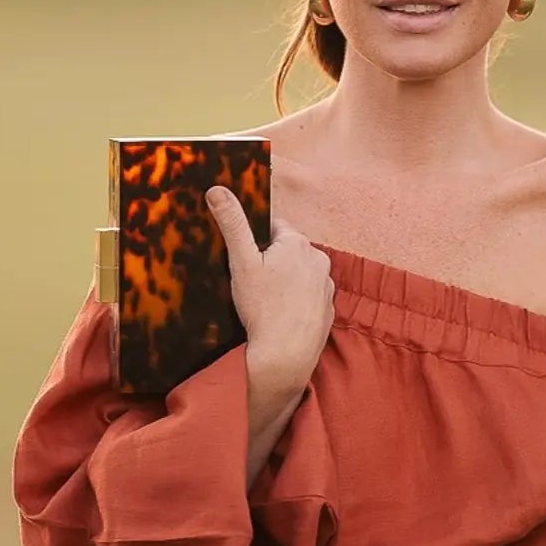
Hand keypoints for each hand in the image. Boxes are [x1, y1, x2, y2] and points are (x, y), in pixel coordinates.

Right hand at [204, 187, 334, 382]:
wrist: (284, 356)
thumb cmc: (262, 307)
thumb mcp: (241, 262)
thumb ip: (232, 224)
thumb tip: (217, 189)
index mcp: (298, 243)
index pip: (274, 228)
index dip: (256, 242)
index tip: (245, 260)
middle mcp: (319, 260)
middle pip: (288, 251)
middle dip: (271, 261)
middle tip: (252, 282)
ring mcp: (326, 286)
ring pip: (299, 274)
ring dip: (285, 282)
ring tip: (266, 302)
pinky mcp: (328, 310)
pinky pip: (308, 297)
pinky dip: (296, 303)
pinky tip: (280, 315)